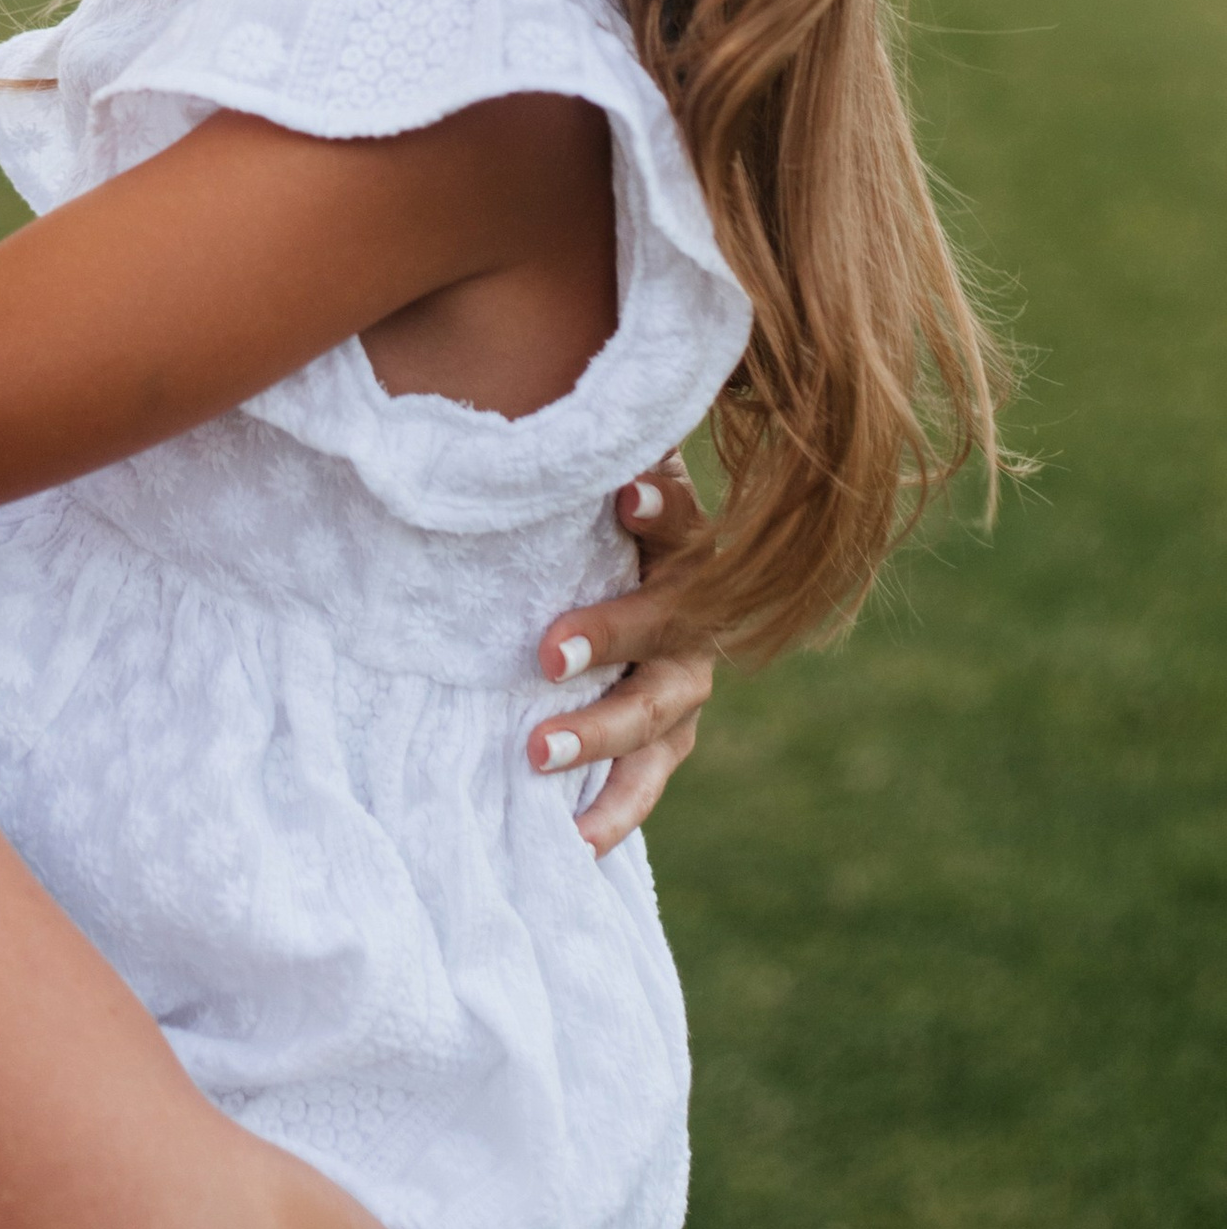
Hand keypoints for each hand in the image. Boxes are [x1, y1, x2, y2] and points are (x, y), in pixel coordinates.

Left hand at [528, 451, 714, 858]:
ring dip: (600, 738)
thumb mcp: (594, 491)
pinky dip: (612, 816)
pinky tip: (571, 845)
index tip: (624, 491)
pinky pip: (645, 784)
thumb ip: (589, 459)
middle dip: (609, 637)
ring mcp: (685, 686)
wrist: (629, 594)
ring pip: (656, 719)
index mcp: (682, 544)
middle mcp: (695, 618)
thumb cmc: (591, 528)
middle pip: (667, 628)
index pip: (682, 518)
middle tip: (542, 653)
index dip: (660, 505)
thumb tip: (547, 383)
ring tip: (534, 754)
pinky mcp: (667, 743)